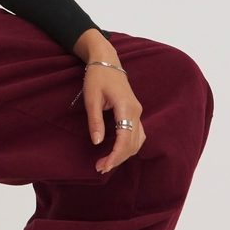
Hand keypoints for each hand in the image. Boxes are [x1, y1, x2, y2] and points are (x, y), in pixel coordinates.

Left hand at [73, 29, 145, 173]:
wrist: (107, 61)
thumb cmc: (97, 77)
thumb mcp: (91, 98)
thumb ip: (95, 121)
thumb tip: (98, 142)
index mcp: (126, 107)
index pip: (125, 139)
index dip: (115, 155)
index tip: (103, 166)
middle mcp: (136, 111)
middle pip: (132, 143)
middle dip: (118, 158)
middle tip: (100, 168)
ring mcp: (137, 111)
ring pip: (137, 140)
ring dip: (124, 154)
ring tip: (107, 163)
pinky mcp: (135, 112)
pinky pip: (137, 134)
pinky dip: (129, 146)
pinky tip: (118, 152)